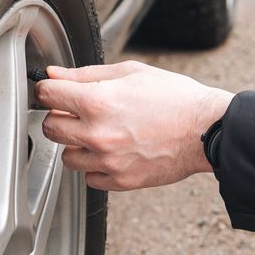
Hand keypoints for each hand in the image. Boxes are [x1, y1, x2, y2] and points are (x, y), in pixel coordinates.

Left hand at [35, 61, 233, 190]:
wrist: (207, 130)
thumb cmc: (176, 98)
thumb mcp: (131, 73)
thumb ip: (87, 75)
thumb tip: (54, 76)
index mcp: (97, 101)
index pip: (47, 95)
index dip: (50, 90)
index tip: (57, 92)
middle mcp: (97, 134)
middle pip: (49, 128)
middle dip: (59, 118)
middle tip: (78, 113)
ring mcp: (108, 161)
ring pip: (67, 157)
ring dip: (77, 145)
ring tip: (101, 135)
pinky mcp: (121, 181)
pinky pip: (90, 177)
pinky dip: (97, 167)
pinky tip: (114, 152)